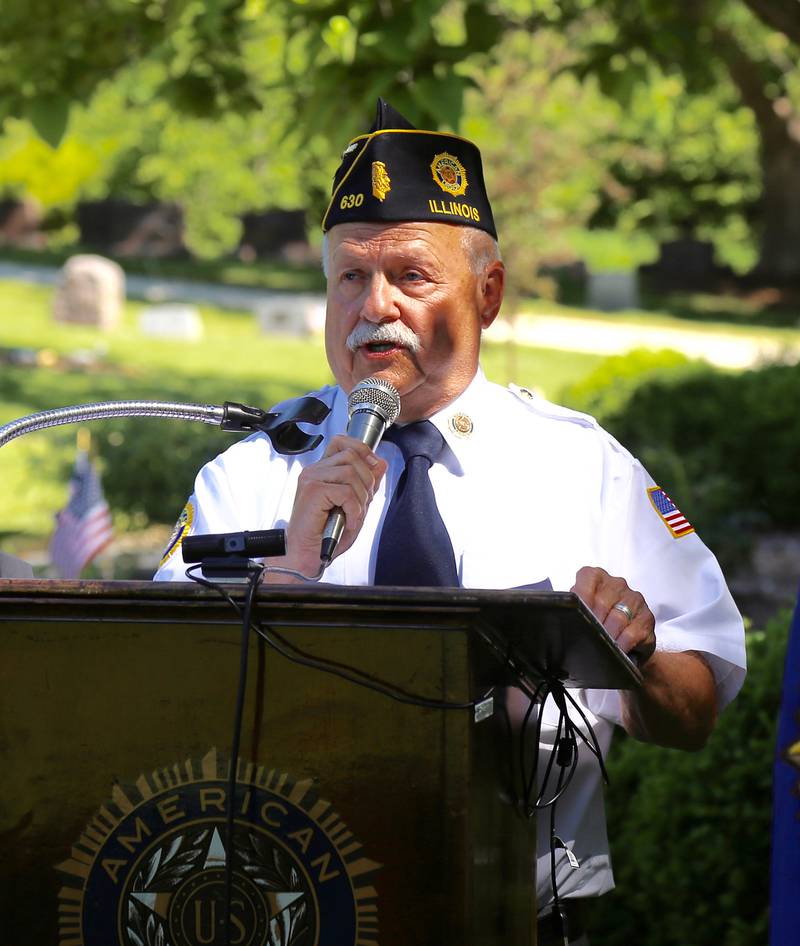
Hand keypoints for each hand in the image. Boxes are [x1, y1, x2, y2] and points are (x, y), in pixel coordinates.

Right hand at [279, 435, 386, 575]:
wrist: (304, 556)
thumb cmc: (324, 535)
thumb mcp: (355, 506)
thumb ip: (367, 484)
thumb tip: (380, 463)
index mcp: (322, 470)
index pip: (342, 442)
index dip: (362, 449)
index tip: (373, 467)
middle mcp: (314, 470)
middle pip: (353, 456)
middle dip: (367, 481)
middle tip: (361, 506)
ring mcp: (311, 479)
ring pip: (351, 473)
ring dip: (361, 499)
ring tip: (353, 516)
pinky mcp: (312, 491)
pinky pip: (346, 492)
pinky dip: (354, 510)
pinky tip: (348, 522)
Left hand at [571, 565, 655, 664]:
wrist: (626, 640)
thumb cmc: (597, 621)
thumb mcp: (582, 611)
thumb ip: (574, 608)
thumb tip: (561, 616)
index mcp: (596, 576)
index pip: (586, 580)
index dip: (581, 601)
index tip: (576, 618)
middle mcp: (617, 583)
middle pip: (602, 602)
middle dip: (593, 623)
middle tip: (587, 638)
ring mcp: (634, 599)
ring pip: (618, 618)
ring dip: (608, 635)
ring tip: (601, 646)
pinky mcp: (647, 617)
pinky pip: (632, 632)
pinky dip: (622, 644)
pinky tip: (617, 651)